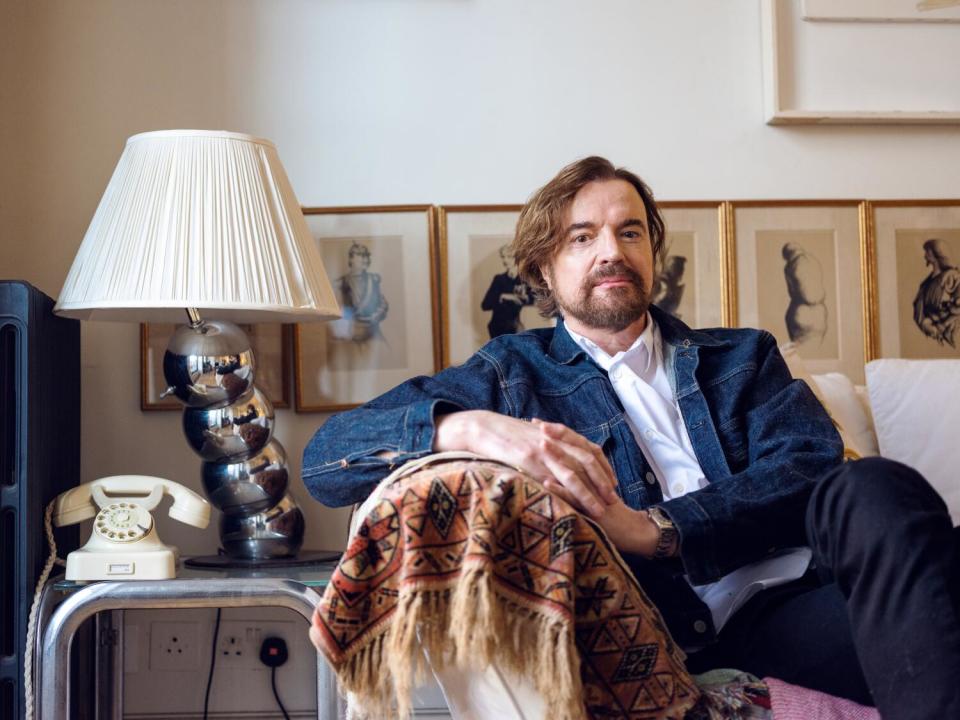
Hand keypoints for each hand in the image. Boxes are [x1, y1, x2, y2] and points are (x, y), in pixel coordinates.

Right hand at [434, 411, 617, 517]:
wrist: (483, 427)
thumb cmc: (507, 433)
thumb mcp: (534, 434)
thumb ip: (550, 444)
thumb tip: (561, 458)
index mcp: (558, 434)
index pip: (589, 450)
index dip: (604, 467)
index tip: (613, 483)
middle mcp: (555, 441)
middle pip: (588, 462)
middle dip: (603, 481)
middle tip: (614, 499)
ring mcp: (543, 452)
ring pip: (574, 474)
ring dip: (589, 493)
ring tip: (600, 510)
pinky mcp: (530, 463)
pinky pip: (552, 481)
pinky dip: (566, 495)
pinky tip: (573, 508)